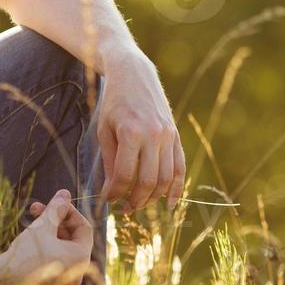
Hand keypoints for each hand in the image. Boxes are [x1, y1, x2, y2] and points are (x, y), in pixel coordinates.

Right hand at [0, 189, 92, 284]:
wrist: (1, 282)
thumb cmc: (25, 254)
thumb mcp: (42, 226)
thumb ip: (56, 208)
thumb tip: (65, 193)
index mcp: (81, 258)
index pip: (84, 227)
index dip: (69, 211)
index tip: (53, 203)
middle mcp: (77, 272)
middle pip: (71, 238)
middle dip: (55, 220)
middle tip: (35, 208)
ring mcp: (64, 282)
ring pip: (60, 249)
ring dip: (48, 232)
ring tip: (28, 223)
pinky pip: (53, 261)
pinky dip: (45, 248)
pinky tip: (28, 241)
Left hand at [97, 47, 185, 210]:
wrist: (133, 74)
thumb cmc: (114, 102)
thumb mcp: (105, 130)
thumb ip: (111, 162)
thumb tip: (113, 192)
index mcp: (131, 132)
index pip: (125, 175)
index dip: (115, 193)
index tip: (108, 200)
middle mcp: (153, 135)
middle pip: (148, 181)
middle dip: (135, 200)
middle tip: (124, 210)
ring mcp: (168, 135)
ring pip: (166, 178)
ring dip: (154, 198)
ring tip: (140, 205)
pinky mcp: (175, 135)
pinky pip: (180, 166)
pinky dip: (177, 187)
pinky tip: (170, 203)